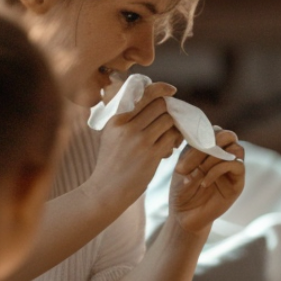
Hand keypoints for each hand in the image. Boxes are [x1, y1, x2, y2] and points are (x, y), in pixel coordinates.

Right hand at [86, 82, 183, 211]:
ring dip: (173, 128)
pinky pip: (172, 138)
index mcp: (116, 118)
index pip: (144, 94)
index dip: (161, 89)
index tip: (171, 91)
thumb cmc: (111, 163)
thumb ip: (126, 118)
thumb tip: (152, 100)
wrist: (106, 191)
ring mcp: (139, 140)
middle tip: (170, 122)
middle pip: (160, 105)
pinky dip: (174, 141)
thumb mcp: (111, 135)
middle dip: (169, 112)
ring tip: (168, 138)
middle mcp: (127, 126)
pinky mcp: (150, 155)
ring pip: (168, 121)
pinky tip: (168, 150)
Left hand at [168, 129, 245, 234]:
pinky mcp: (237, 183)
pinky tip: (205, 182)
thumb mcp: (182, 169)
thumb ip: (192, 154)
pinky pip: (237, 166)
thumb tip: (206, 144)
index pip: (212, 130)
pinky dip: (219, 170)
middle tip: (198, 156)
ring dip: (216, 156)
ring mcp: (232, 169)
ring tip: (200, 170)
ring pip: (236, 148)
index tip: (188, 148)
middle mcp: (222, 156)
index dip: (201, 135)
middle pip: (228, 135)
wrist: (184, 216)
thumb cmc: (181, 191)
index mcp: (208, 149)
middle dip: (213, 142)